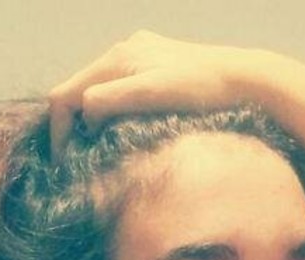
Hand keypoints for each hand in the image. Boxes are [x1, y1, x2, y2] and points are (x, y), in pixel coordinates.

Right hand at [48, 31, 287, 154]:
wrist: (245, 78)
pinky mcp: (156, 63)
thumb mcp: (151, 95)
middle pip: (77, 90)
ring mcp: (140, 54)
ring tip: (99, 150)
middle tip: (79, 162)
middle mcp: (123, 50)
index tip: (65, 164)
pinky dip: (111, 110)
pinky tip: (124, 129)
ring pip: (97, 89)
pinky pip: (118, 87)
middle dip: (71, 126)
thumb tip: (83, 114)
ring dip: (90, 120)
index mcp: (116, 59)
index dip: (58, 132)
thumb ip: (111, 100)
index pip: (64, 95)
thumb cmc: (201, 91)